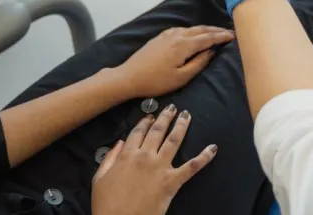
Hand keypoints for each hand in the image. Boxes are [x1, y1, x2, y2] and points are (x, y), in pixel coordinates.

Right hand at [92, 105, 216, 214]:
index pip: (138, 132)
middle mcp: (145, 157)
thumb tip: (119, 143)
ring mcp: (160, 167)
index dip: (145, 122)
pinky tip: (213, 148)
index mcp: (127, 156)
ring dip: (182, 126)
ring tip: (187, 116)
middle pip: (158, 131)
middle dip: (166, 117)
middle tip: (173, 108)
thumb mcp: (99, 179)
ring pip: (174, 140)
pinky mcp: (172, 181)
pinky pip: (192, 167)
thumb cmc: (106, 204)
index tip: (151, 115)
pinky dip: (204, 157)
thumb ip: (109, 158)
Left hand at [115, 26, 233, 98]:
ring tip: (215, 32)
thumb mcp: (181, 78)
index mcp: (184, 45)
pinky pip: (182, 29)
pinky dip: (193, 30)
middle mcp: (177, 35)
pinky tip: (194, 33)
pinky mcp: (160, 37)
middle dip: (215, 30)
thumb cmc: (156, 81)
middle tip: (228, 32)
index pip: (208, 38)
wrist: (129, 77)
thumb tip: (211, 52)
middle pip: (201, 30)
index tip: (233, 36)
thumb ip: (199, 63)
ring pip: (191, 28)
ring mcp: (167, 34)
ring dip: (205, 29)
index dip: (221, 37)